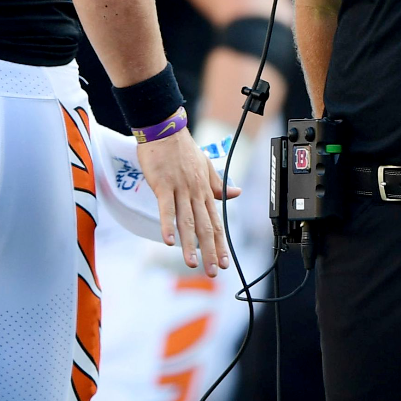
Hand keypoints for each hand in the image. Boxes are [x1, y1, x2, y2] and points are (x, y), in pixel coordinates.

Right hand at [133, 124, 232, 275]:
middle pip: (205, 226)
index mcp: (205, 190)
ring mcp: (180, 189)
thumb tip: (237, 194)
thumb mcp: (205, 166)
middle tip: (213, 270)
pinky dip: (168, 225)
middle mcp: (196, 192)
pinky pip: (166, 208)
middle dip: (210, 251)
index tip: (225, 261)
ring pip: (187, 221)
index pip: (216, 221)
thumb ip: (218, 184)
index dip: (221, 243)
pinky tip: (168, 241)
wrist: (165, 130)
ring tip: (193, 263)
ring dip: (190, 244)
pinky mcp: (163, 186)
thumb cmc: (182, 149)